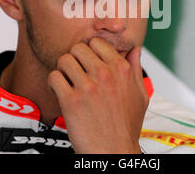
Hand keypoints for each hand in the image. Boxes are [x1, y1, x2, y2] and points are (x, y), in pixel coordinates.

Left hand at [47, 37, 148, 153]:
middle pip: (78, 48)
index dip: (90, 51)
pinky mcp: (71, 101)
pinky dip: (53, 83)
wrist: (114, 151)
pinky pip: (54, 77)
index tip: (88, 62)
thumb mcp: (141, 95)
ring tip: (66, 81)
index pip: (97, 42)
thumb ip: (136, 68)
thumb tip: (135, 49)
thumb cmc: (127, 126)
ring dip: (63, 70)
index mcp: (122, 70)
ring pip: (64, 59)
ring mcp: (88, 87)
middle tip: (75, 71)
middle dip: (75, 58)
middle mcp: (105, 74)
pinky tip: (60, 92)